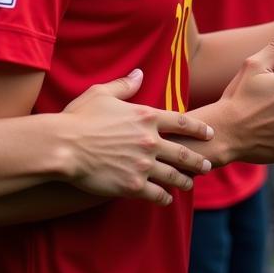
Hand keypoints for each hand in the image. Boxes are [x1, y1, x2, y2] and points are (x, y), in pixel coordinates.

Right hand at [60, 69, 213, 204]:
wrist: (63, 146)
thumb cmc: (80, 118)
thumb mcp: (103, 93)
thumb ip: (125, 85)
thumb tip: (139, 73)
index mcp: (146, 116)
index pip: (182, 122)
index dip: (198, 129)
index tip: (210, 134)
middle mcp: (150, 140)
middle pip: (183, 152)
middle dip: (198, 160)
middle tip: (208, 165)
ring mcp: (143, 164)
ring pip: (173, 175)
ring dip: (184, 180)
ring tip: (190, 184)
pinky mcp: (132, 185)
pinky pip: (155, 194)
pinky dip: (164, 197)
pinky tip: (167, 199)